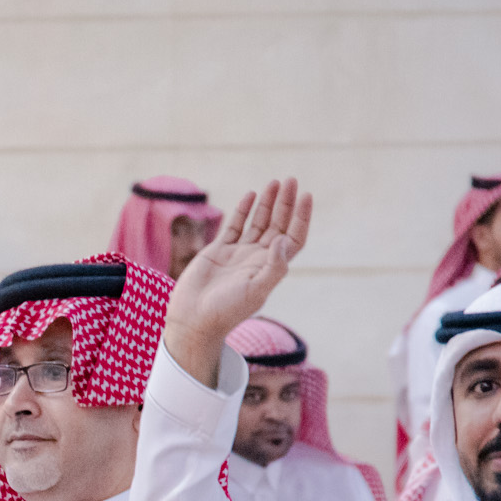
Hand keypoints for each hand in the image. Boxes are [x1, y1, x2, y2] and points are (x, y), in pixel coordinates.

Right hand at [162, 178, 312, 385]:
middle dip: (286, 203)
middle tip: (291, 181)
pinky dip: (243, 210)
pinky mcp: (218, 251)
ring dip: (267, 202)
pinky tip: (250, 195)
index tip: (306, 196)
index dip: (301, 217)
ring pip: (258, 222)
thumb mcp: (256, 291)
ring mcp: (237, 253)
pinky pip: (234, 226)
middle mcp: (257, 258)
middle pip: (278, 225)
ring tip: (274, 182)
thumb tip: (284, 240)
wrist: (194, 320)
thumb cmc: (226, 311)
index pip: (293, 237)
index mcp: (270, 267)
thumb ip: (274, 267)